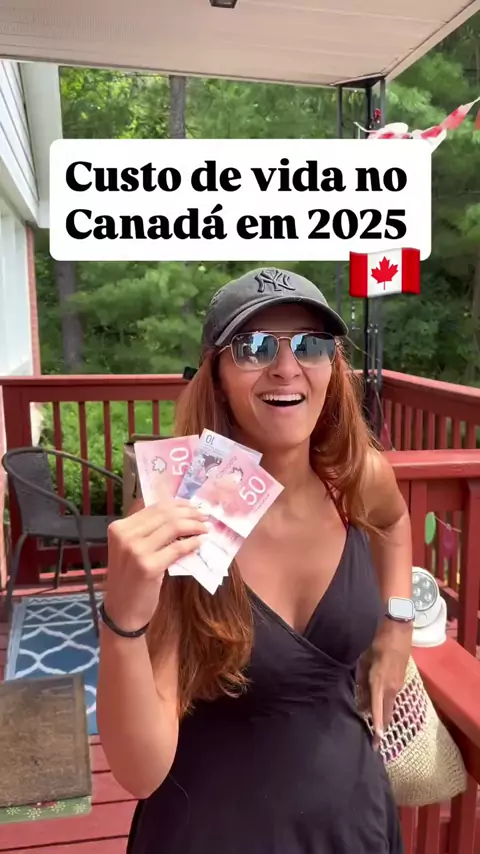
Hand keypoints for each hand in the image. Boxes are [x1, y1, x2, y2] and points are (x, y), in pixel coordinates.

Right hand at [104, 499, 209, 632]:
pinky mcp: (149, 567)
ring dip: (194, 525)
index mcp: (119, 528)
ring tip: (205, 528)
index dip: (179, 505)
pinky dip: (192, 543)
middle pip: (165, 515)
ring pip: (173, 527)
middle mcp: (125, 536)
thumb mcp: (132, 549)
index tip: (194, 506)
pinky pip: (177, 548)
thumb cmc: (130, 578)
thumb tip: (181, 513)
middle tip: (205, 516)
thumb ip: (149, 531)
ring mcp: (135, 551)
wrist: (122, 610)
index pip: (155, 507)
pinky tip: (200, 543)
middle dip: (190, 513)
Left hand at [357, 620, 411, 749]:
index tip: (377, 741)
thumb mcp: (364, 661)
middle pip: (386, 713)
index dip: (377, 726)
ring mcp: (398, 685)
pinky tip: (379, 710)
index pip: (377, 709)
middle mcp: (391, 687)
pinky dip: (385, 706)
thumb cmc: (377, 643)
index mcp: (380, 682)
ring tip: (376, 731)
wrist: (398, 630)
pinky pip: (392, 699)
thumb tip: (360, 703)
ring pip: (389, 706)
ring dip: (382, 718)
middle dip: (381, 729)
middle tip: (375, 744)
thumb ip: (361, 683)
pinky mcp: (400, 681)